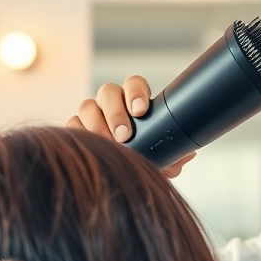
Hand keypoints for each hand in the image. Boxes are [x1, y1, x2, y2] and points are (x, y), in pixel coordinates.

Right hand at [66, 76, 194, 178]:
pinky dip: (78, 134)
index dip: (136, 92)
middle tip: (124, 136)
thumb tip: (188, 154)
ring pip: (87, 106)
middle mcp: (112, 103)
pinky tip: (89, 147)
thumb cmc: (144, 160)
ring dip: (96, 124)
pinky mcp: (75, 127)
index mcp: (135, 102)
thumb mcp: (162, 160)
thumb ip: (173, 155)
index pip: (134, 83)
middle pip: (108, 92)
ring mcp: (92, 113)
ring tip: (107, 144)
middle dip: (116, 112)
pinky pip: (72, 124)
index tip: (140, 110)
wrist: (120, 176)